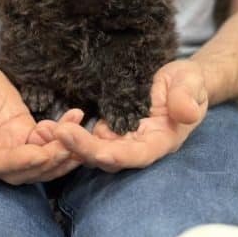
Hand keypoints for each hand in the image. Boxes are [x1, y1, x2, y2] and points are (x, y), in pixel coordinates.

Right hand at [0, 52, 83, 183]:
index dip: (19, 162)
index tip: (41, 154)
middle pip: (22, 169)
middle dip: (48, 161)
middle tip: (71, 147)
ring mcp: (10, 143)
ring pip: (39, 160)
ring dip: (61, 152)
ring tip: (81, 134)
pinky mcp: (24, 131)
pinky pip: (45, 139)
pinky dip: (61, 133)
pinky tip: (75, 116)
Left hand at [52, 59, 207, 171]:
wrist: (178, 81)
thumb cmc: (188, 82)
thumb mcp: (191, 84)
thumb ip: (187, 98)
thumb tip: (186, 112)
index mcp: (160, 141)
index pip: (138, 156)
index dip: (118, 155)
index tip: (98, 150)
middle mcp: (137, 145)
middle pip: (108, 155)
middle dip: (83, 148)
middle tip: (60, 132)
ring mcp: (122, 137)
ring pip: (93, 147)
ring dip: (70, 144)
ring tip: (46, 131)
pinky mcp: (110, 126)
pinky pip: (88, 134)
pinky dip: (71, 132)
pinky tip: (50, 126)